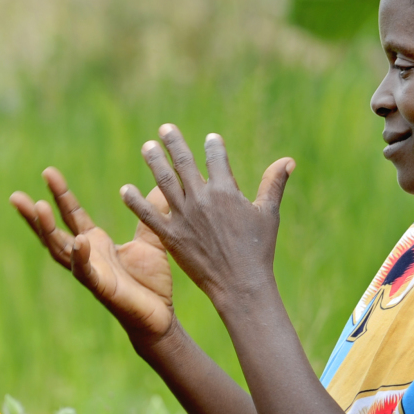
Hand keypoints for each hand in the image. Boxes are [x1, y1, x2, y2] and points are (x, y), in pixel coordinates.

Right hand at [11, 167, 174, 345]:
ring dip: (48, 230)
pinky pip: (86, 272)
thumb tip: (162, 184)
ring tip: (37, 207)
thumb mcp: (152, 237)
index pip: (72, 215)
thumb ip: (151, 211)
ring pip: (61, 250)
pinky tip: (77, 242)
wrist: (160, 316)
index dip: (60, 194)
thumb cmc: (151, 280)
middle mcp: (87, 256)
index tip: (48, 172)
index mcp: (95, 242)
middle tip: (16, 196)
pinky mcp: (102, 288)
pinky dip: (80, 257)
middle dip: (36, 214)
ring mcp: (90, 272)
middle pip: (54, 232)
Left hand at [121, 124, 293, 306]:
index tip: (210, 138)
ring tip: (147, 147)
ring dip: (154, 162)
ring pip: (164, 182)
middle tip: (165, 128)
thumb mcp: (268, 214)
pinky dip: (135, 201)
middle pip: (184, 163)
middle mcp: (202, 199)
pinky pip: (149, 215)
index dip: (213, 146)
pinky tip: (125, 189)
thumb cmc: (259, 249)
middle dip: (174, 143)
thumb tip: (288, 160)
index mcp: (226, 191)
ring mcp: (184, 216)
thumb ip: (274, 184)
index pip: (216, 158)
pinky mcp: (171, 236)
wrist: (241, 284)